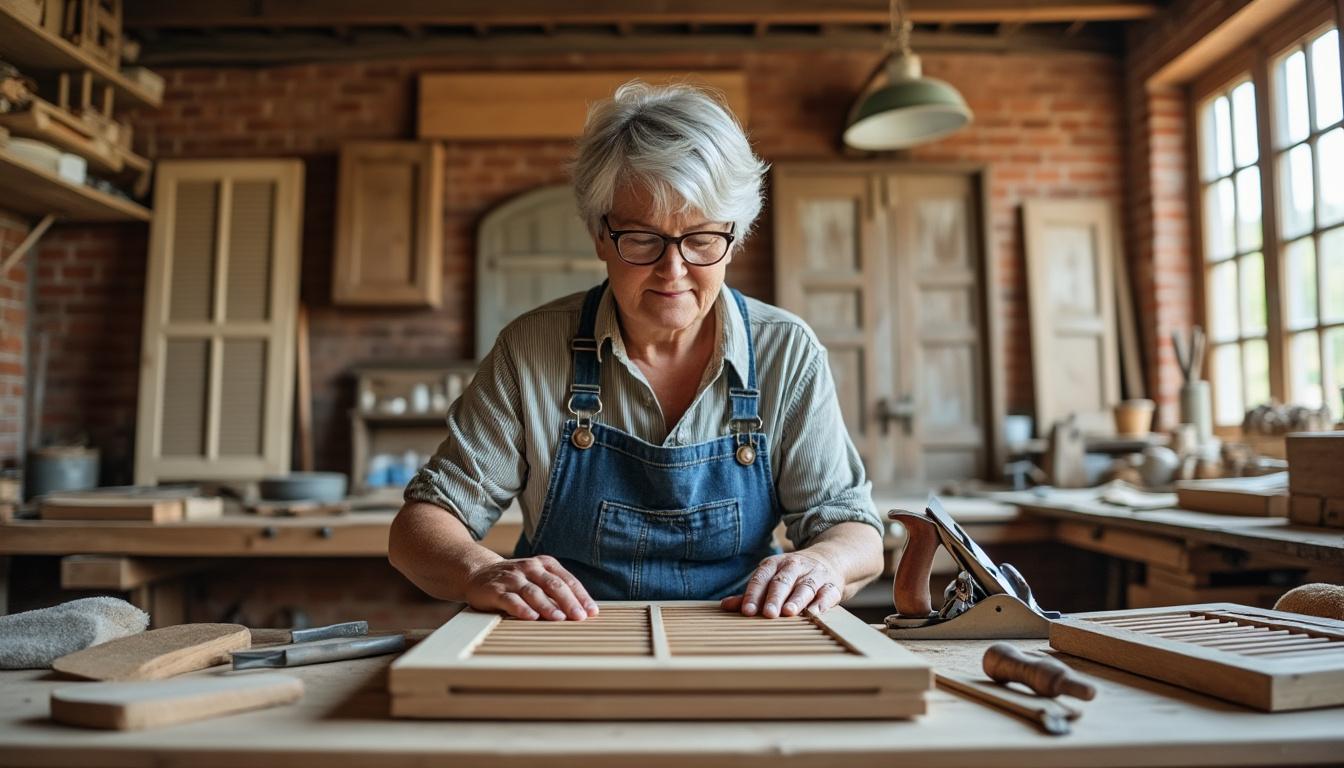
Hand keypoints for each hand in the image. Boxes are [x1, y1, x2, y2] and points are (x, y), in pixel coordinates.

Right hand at [463, 555, 597, 620]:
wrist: (478, 573)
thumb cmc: (515, 580)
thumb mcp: (538, 578)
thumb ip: (556, 591)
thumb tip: (582, 611)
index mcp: (544, 564)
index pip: (567, 581)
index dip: (581, 596)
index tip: (592, 612)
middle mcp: (529, 568)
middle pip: (553, 585)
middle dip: (568, 602)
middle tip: (579, 617)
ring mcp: (512, 578)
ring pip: (533, 592)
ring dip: (547, 606)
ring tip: (559, 618)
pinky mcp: (496, 590)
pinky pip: (510, 599)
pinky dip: (521, 608)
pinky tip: (530, 617)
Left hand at [720, 552, 842, 618]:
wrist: (830, 559)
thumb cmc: (792, 575)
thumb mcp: (771, 578)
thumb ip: (751, 594)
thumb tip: (725, 606)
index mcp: (774, 565)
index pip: (761, 579)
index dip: (753, 595)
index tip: (747, 611)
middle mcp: (794, 566)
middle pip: (782, 582)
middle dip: (774, 598)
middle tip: (768, 614)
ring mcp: (814, 574)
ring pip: (804, 587)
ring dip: (797, 599)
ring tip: (789, 612)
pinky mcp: (831, 584)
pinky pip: (827, 593)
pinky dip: (822, 603)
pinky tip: (815, 613)